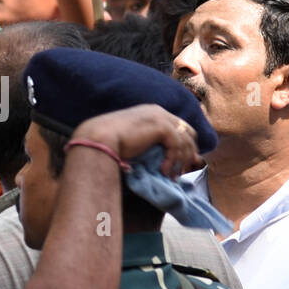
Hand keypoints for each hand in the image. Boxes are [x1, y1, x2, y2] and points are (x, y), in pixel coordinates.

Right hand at [72, 104, 201, 177]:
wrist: (98, 138)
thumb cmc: (110, 143)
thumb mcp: (138, 144)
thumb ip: (154, 147)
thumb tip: (167, 159)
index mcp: (152, 113)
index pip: (180, 127)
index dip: (184, 146)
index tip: (181, 165)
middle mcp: (159, 112)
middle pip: (188, 132)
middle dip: (189, 152)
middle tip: (183, 171)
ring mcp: (160, 117)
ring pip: (185, 140)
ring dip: (181, 160)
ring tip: (173, 175)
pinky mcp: (160, 126)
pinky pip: (176, 145)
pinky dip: (173, 160)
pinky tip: (164, 171)